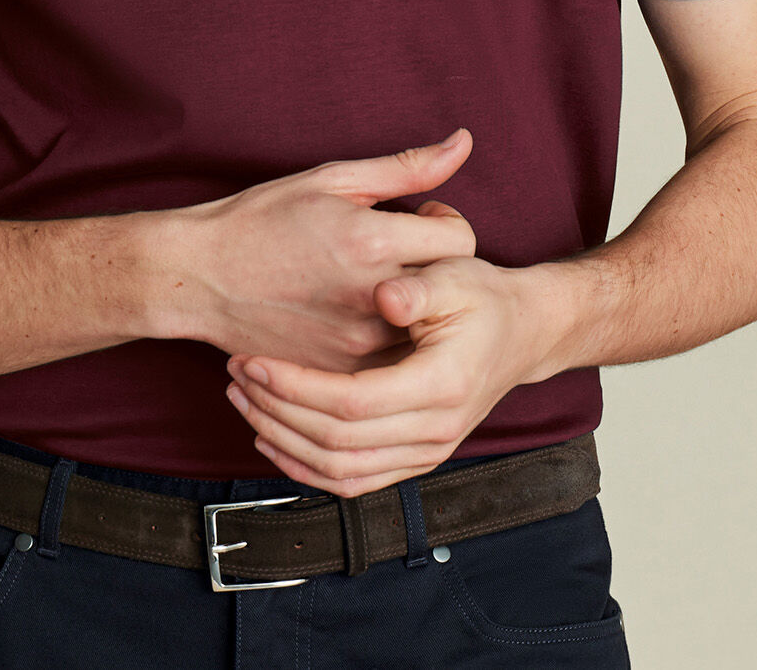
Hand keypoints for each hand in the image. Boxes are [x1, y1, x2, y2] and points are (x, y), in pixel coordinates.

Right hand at [156, 131, 477, 371]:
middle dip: (434, 266)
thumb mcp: (331, 180)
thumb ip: (404, 167)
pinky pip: (392, 361)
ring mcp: (357, 343)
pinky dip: (385, 337)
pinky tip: (354, 314)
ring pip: (423, 328)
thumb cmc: (263, 219)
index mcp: (373, 241)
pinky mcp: (341, 373)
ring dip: (413, 305)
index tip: (419, 220)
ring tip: (376, 284)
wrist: (201, 278)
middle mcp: (373, 297)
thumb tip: (463, 142)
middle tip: (400, 252)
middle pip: (448, 286)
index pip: (460, 239)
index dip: (445, 225)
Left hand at [222, 218, 576, 497]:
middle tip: (236, 374)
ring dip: (283, 441)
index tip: (253, 359)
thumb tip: (385, 297)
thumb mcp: (455, 275)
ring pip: (340, 471)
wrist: (520, 332)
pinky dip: (306, 467)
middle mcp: (434, 431)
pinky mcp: (415, 459)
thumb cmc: (481, 296)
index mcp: (440, 386)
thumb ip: (418, 287)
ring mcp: (426, 452)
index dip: (295, 386)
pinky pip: (353, 482)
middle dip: (277, 411)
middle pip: (337, 443)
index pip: (352, 404)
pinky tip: (272, 438)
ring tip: (243, 401)